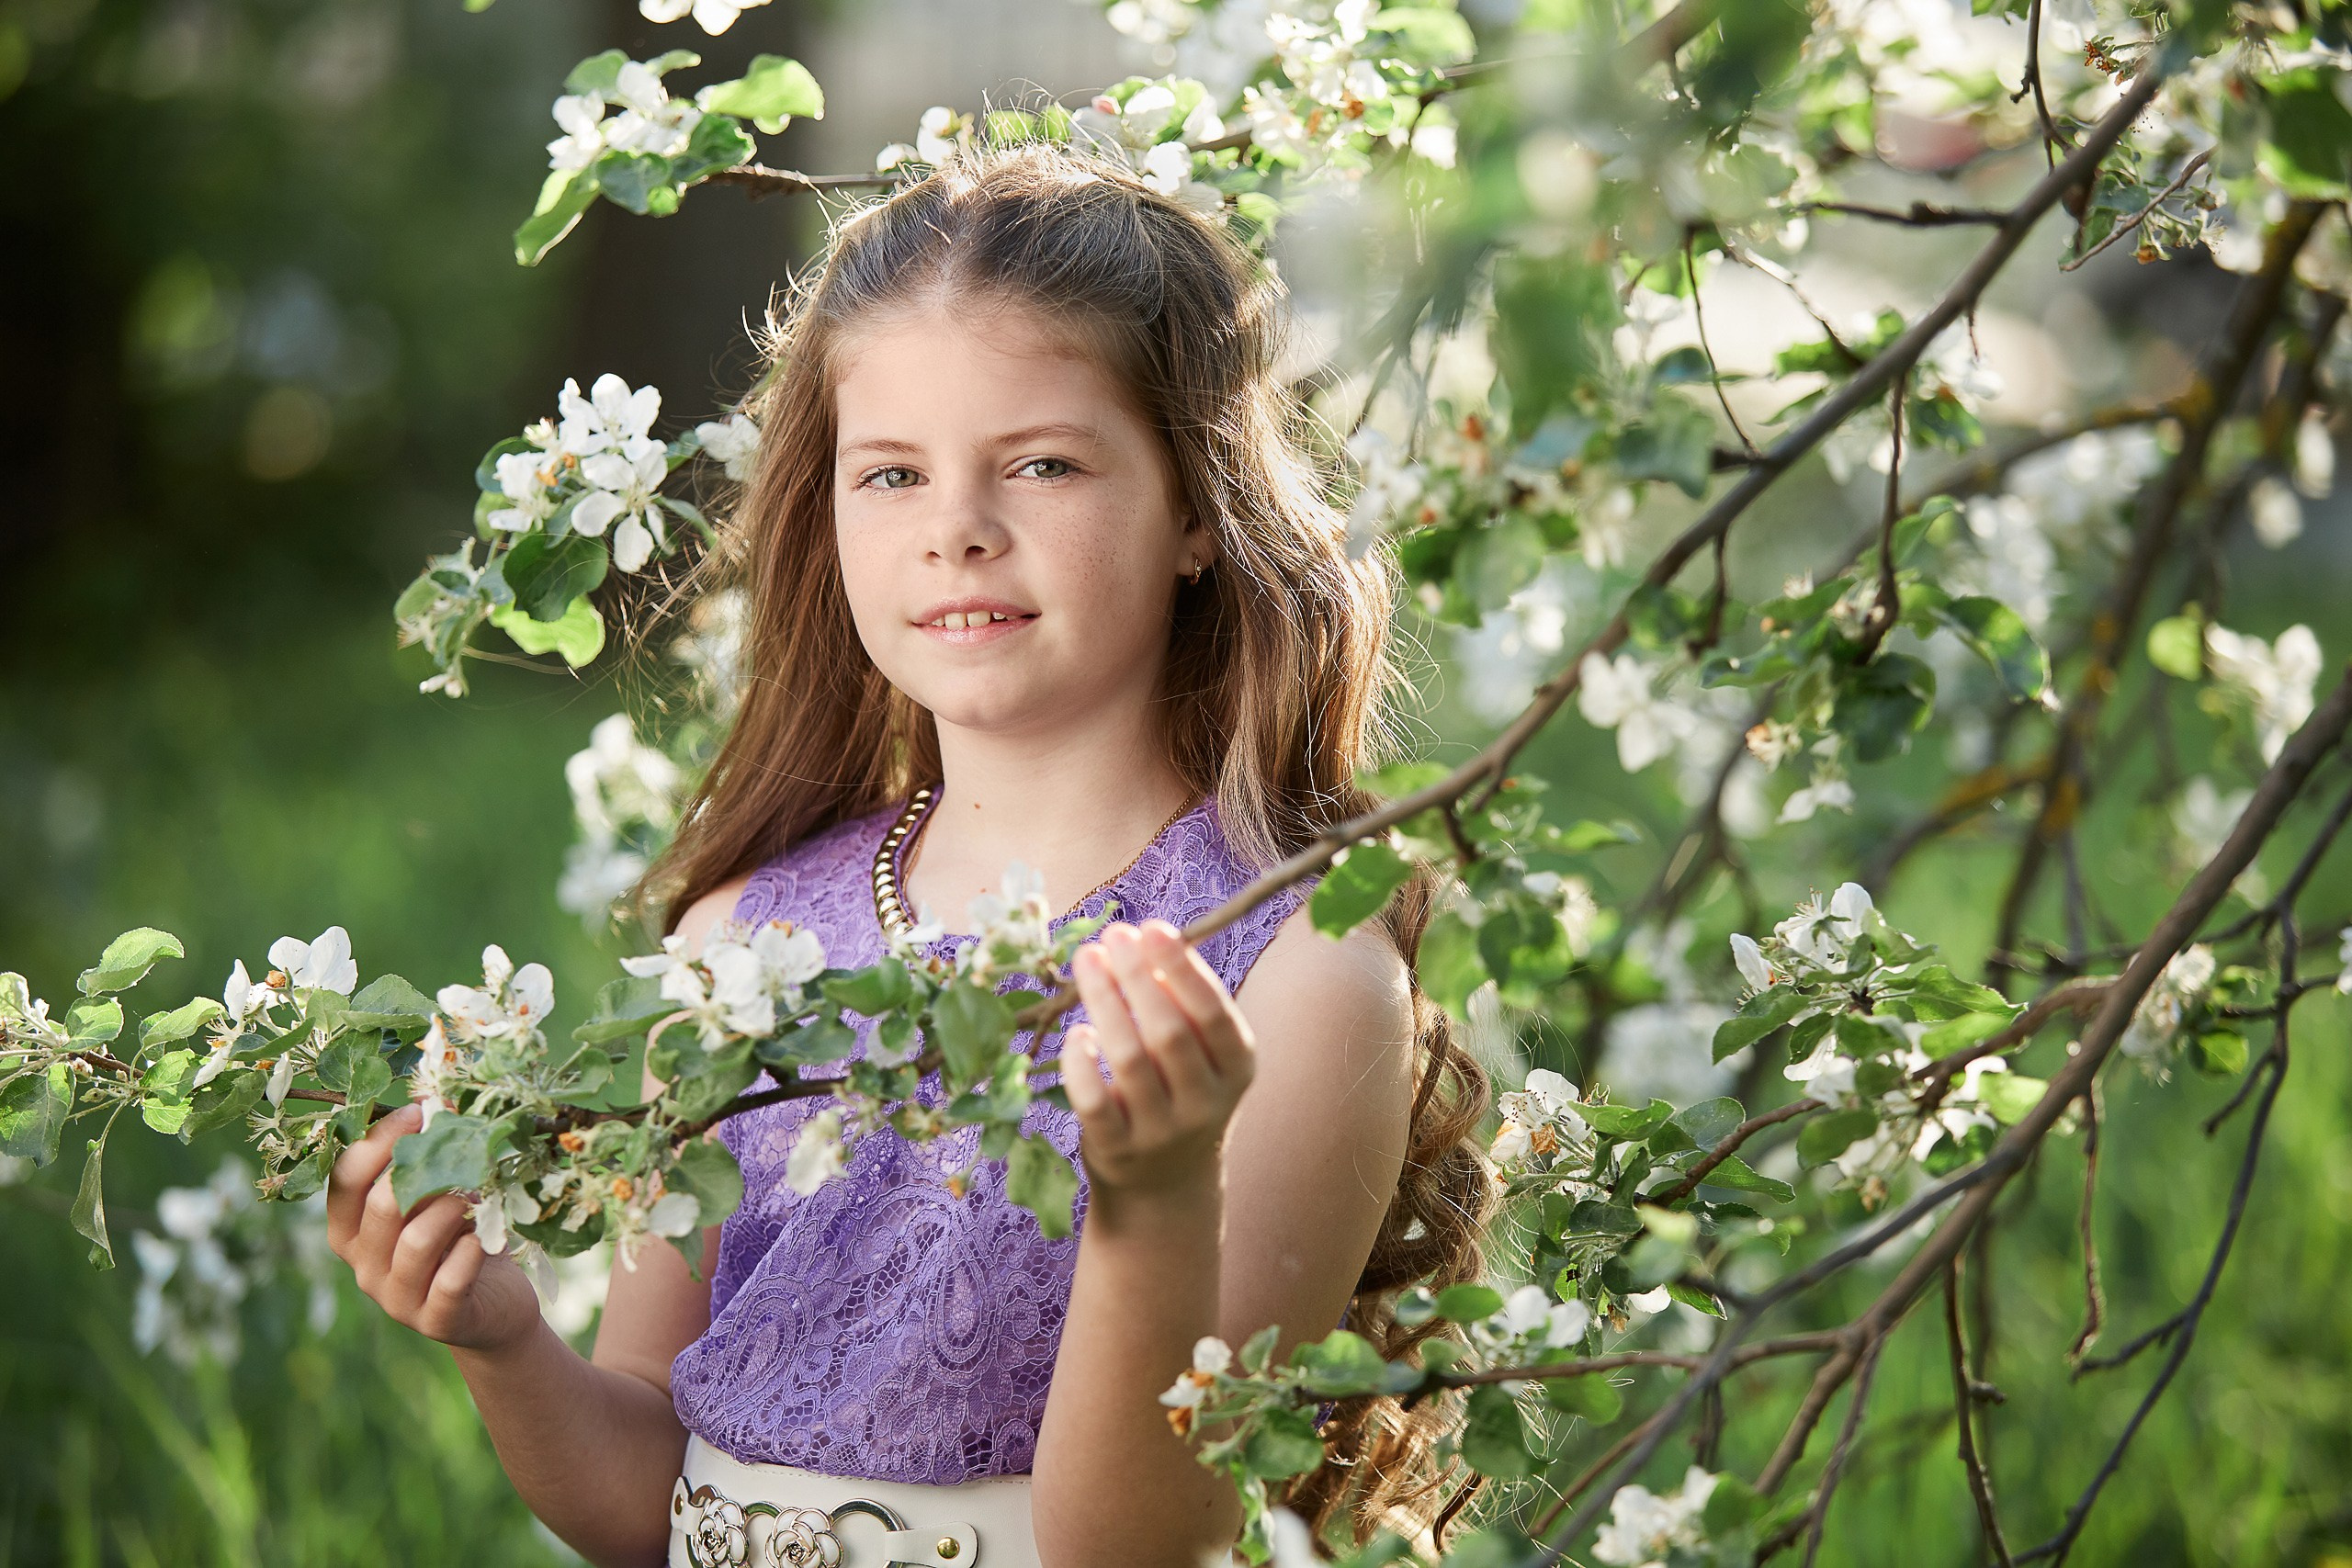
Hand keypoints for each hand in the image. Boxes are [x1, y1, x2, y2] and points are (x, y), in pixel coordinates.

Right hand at [326, 1103, 541, 1352]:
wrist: (496, 1306)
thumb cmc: (459, 1240)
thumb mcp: (437, 1198)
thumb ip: (425, 1163)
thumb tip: (437, 1103)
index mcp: (351, 1233)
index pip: (345, 1180)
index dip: (378, 1141)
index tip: (419, 1110)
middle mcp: (364, 1267)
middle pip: (379, 1206)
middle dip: (424, 1170)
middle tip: (461, 1152)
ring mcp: (396, 1299)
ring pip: (416, 1240)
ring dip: (452, 1209)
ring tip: (473, 1200)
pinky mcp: (436, 1321)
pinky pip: (450, 1279)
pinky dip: (472, 1251)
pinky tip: (484, 1239)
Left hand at [1062, 921, 1255, 1197]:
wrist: (1165, 1182)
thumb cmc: (1180, 1091)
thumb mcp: (1203, 1054)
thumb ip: (1184, 1004)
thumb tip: (1143, 940)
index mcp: (1237, 1069)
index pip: (1213, 1014)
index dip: (1182, 969)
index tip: (1151, 928)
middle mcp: (1205, 1103)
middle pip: (1169, 1032)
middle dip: (1137, 977)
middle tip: (1113, 937)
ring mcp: (1161, 1131)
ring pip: (1129, 1059)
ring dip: (1105, 1002)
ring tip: (1087, 960)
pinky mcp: (1117, 1150)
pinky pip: (1094, 1102)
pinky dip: (1082, 1063)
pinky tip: (1077, 1032)